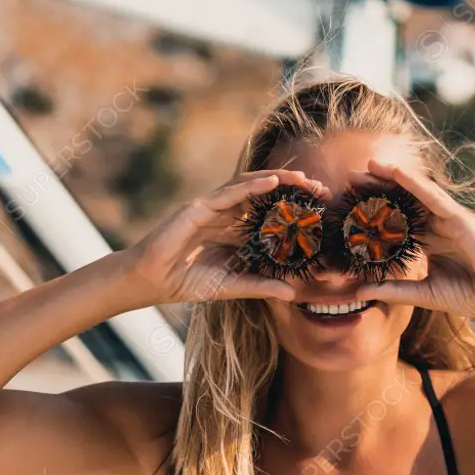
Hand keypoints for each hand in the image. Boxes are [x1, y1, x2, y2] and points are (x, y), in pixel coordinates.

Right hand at [122, 170, 323, 305]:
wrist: (152, 281)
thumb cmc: (187, 282)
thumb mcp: (231, 286)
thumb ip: (260, 286)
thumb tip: (292, 294)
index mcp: (236, 232)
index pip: (270, 215)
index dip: (295, 211)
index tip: (322, 212)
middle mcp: (228, 216)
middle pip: (265, 195)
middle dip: (293, 189)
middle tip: (322, 189)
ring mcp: (213, 208)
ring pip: (250, 186)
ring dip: (278, 180)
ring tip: (303, 180)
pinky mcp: (199, 208)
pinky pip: (229, 192)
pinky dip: (252, 185)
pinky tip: (273, 182)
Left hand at [353, 160, 474, 325]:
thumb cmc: (469, 295)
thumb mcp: (423, 294)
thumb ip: (393, 290)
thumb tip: (360, 291)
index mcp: (428, 242)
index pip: (395, 222)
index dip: (372, 212)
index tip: (348, 205)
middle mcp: (436, 226)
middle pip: (402, 202)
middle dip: (377, 189)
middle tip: (350, 177)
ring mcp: (448, 219)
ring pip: (416, 193)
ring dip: (393, 177)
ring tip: (370, 165)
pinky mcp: (460, 218)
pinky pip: (434, 197)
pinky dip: (416, 183)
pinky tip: (398, 172)